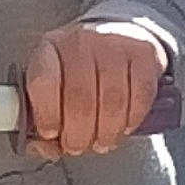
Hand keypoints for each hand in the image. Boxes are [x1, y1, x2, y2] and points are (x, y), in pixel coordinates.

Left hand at [22, 20, 167, 158]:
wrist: (118, 37)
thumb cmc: (78, 69)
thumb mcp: (51, 87)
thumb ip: (41, 120)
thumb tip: (46, 147)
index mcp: (49, 49)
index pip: (43, 82)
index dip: (47, 115)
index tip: (51, 133)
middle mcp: (81, 41)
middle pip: (80, 100)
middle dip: (78, 135)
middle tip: (77, 147)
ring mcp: (114, 43)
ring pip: (112, 102)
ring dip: (106, 133)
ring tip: (101, 142)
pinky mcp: (144, 52)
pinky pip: (140, 97)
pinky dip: (132, 120)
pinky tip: (123, 125)